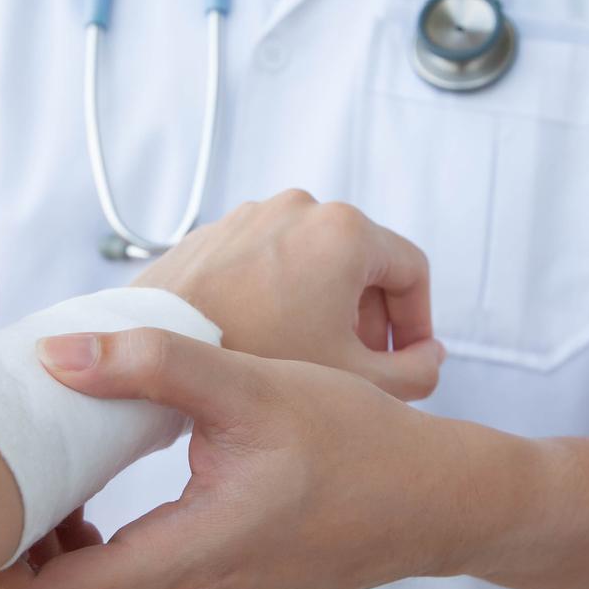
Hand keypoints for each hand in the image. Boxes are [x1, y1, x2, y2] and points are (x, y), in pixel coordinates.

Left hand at [0, 327, 516, 588]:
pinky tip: (94, 495)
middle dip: (4, 552)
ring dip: (45, 553)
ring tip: (39, 474)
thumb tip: (55, 355)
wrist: (430, 502)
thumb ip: (152, 365)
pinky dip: (86, 557)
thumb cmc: (357, 447)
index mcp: (184, 564)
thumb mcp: (253, 388)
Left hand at [133, 189, 443, 400]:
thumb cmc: (258, 362)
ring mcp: (252, 214)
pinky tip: (263, 341)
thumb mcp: (357, 381)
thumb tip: (430, 358)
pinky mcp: (215, 231)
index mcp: (344, 231)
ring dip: (323, 306)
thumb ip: (416, 373)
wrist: (159, 352)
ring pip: (312, 261)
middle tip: (358, 366)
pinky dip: (279, 294)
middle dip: (368, 316)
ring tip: (307, 358)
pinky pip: (266, 259)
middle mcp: (301, 207)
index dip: (418, 323)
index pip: (411, 270)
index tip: (405, 363)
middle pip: (361, 261)